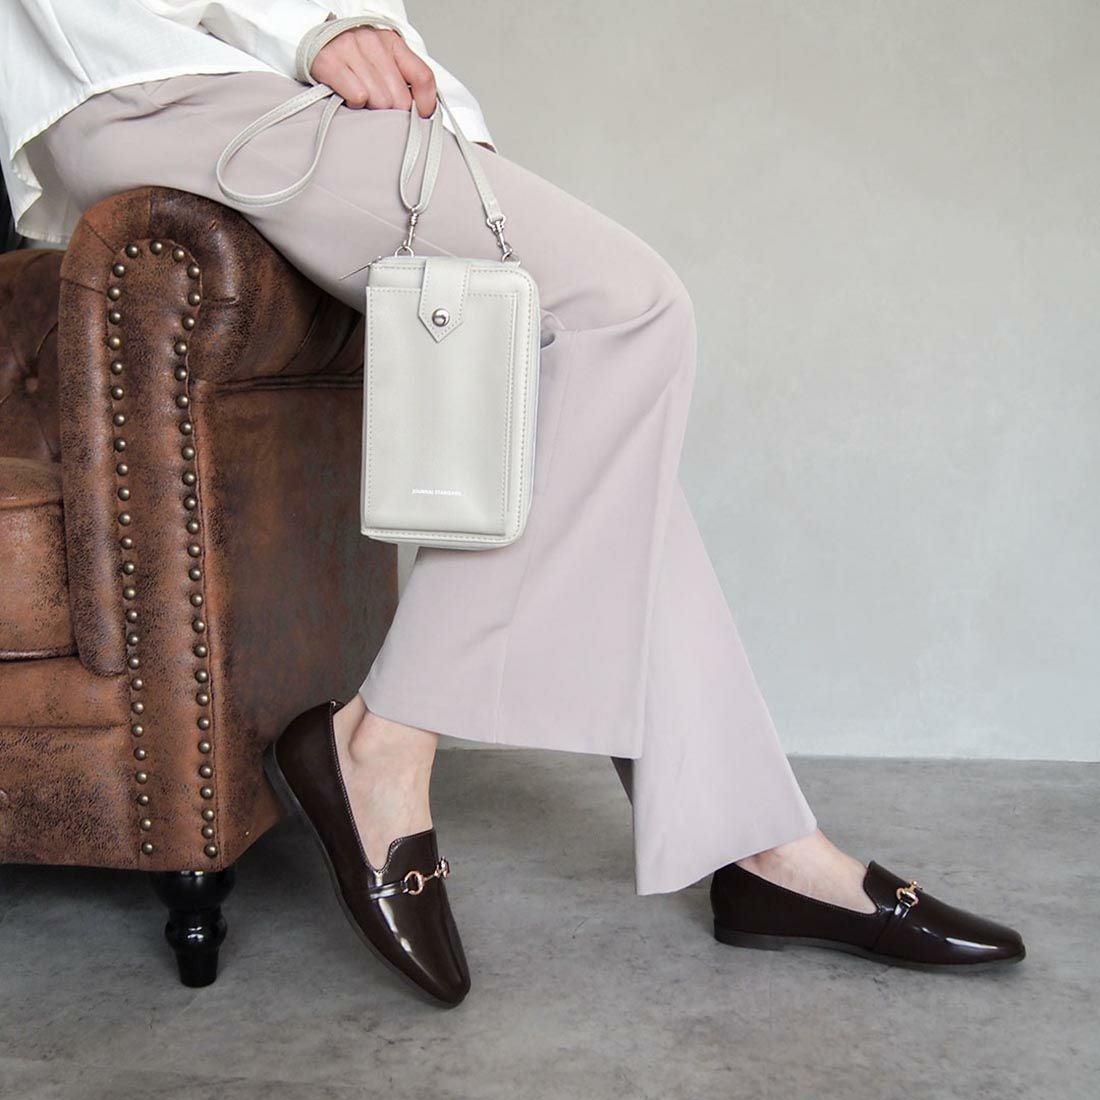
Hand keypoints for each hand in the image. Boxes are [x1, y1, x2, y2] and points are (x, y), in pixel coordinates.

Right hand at [310, 21, 436, 116]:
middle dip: (393, 111)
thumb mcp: (383, 59)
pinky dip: (354, 104)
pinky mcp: (331, 63)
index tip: (422, 116)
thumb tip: (423, 110)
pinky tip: (348, 96)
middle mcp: (373, 43)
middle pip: (400, 98)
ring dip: (372, 108)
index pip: (423, 77)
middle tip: (380, 108)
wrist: (314, 41)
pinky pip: (357, 96)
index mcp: (392, 43)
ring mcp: (351, 51)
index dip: (427, 104)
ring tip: (362, 98)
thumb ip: (404, 79)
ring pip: (380, 101)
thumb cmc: (353, 57)